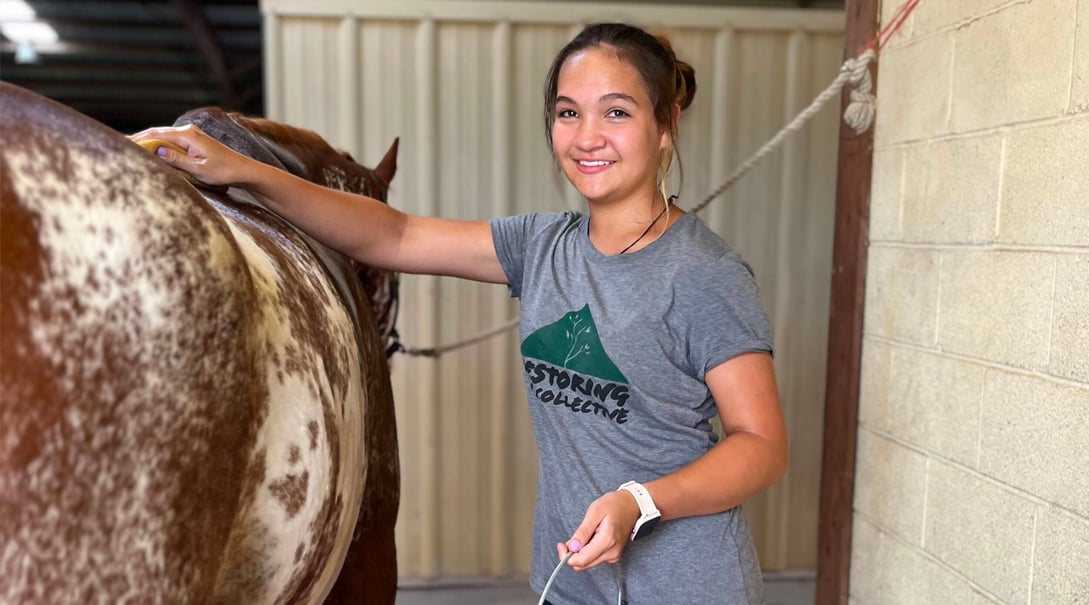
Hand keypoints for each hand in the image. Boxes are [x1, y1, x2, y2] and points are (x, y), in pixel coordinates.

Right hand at [129, 124, 250, 186]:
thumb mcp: (198, 168)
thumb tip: (156, 151)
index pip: (156, 135)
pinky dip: (157, 143)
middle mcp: (188, 131)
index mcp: (188, 135)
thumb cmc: (223, 171)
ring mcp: (191, 135)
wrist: (243, 169)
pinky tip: (148, 149)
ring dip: (146, 141)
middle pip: (156, 133)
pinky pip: (170, 140)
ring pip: (162, 136)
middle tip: (117, 145)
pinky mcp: (193, 141)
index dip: (137, 140)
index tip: (121, 145)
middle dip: (137, 139)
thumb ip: (177, 159)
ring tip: (127, 147)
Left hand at [556, 490, 640, 571]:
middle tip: (568, 541)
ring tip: (581, 537)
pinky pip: (593, 559)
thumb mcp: (594, 512)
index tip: (561, 545)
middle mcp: (611, 553)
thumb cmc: (614, 505)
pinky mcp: (613, 555)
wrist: (631, 506)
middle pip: (583, 565)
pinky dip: (586, 552)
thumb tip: (571, 547)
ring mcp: (613, 556)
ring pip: (587, 563)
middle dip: (571, 555)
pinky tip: (589, 540)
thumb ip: (583, 531)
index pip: (581, 561)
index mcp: (607, 541)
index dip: (566, 556)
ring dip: (579, 554)